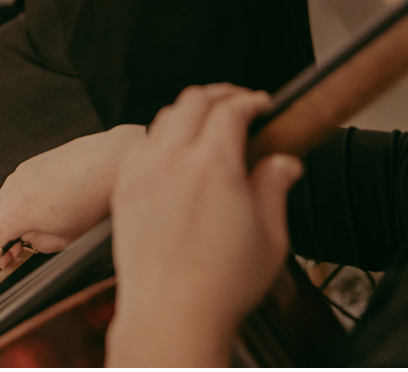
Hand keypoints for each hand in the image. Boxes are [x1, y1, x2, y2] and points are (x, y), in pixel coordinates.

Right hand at [0, 125, 145, 268]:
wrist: (115, 161)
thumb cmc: (95, 201)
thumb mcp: (66, 239)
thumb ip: (37, 243)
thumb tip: (26, 241)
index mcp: (17, 210)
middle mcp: (13, 187)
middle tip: (6, 260)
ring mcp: (22, 171)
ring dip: (4, 222)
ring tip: (26, 237)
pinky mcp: (34, 163)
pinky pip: (14, 189)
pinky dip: (16, 205)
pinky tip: (38, 214)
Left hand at [107, 84, 303, 366]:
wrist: (170, 313)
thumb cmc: (220, 284)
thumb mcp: (270, 236)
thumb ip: (275, 188)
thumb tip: (283, 163)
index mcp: (213, 166)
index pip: (231, 109)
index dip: (251, 101)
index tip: (262, 105)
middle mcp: (173, 160)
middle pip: (194, 101)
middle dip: (221, 95)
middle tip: (238, 103)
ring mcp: (143, 171)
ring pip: (164, 117)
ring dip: (189, 112)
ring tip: (208, 124)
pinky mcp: (124, 187)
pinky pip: (141, 142)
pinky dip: (161, 135)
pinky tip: (174, 152)